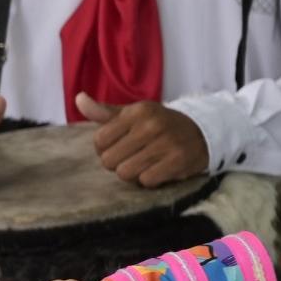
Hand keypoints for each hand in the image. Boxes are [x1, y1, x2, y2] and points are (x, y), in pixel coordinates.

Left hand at [77, 94, 209, 186]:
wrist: (202, 132)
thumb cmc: (158, 125)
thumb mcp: (132, 114)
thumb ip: (104, 112)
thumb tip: (78, 99)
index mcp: (137, 111)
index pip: (99, 141)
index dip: (105, 148)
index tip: (119, 145)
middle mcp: (151, 125)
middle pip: (109, 161)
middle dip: (117, 163)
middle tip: (133, 156)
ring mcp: (166, 143)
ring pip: (125, 173)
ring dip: (133, 173)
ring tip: (145, 163)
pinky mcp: (178, 161)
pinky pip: (146, 181)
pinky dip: (149, 180)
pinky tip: (158, 169)